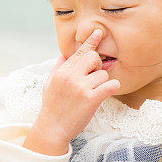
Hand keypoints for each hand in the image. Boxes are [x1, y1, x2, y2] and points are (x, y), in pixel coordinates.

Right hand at [22, 29, 119, 154]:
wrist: (52, 129)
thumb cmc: (52, 107)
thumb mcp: (49, 84)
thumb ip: (58, 68)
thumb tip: (63, 55)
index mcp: (62, 71)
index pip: (79, 52)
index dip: (90, 41)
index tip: (99, 32)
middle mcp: (71, 76)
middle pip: (94, 58)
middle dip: (97, 66)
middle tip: (92, 78)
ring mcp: (81, 87)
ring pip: (103, 73)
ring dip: (102, 82)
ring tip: (93, 92)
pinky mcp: (91, 99)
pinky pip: (111, 85)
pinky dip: (112, 87)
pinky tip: (106, 92)